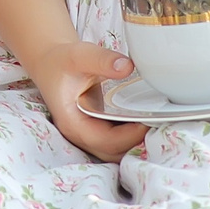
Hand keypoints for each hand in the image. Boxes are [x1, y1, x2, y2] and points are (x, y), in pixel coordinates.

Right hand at [27, 37, 143, 160]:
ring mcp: (88, 134)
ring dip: (135, 142)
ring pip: (116, 151)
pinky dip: (132, 137)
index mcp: (73, 123)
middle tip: (158, 123)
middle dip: (137, 143)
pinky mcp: (97, 130)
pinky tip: (145, 121)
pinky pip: (117, 142)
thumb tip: (127, 66)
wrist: (51, 62)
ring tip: (154, 123)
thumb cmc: (62, 61)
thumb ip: (102, 60)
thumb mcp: (79, 55)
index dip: (130, 136)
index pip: (106, 142)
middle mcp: (80, 134)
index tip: (149, 120)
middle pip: (113, 153)